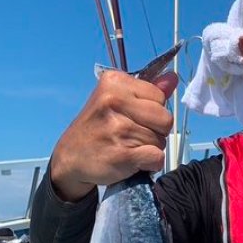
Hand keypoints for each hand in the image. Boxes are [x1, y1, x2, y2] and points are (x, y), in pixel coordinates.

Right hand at [49, 70, 176, 201]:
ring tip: (128, 147)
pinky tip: (133, 161)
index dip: (152, 111)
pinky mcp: (122, 155)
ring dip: (149, 148)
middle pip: (165, 119)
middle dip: (155, 131)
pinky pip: (157, 158)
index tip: (132, 118)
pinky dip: (150, 164)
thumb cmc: (96, 127)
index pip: (159, 97)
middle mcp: (114, 102)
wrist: (70, 157)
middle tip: (133, 135)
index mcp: (114, 83)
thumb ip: (146, 90)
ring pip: (160, 140)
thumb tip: (172, 78)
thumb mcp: (115, 101)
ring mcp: (118, 129)